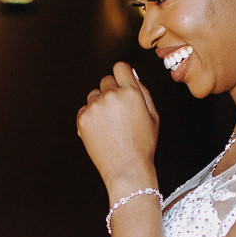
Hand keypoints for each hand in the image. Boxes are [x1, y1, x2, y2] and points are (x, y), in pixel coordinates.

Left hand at [77, 62, 160, 193]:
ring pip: (94, 95)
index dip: (122, 75)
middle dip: (111, 91)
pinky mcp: (82, 118)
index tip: (122, 82)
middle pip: (106, 80)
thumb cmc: (142, 145)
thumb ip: (142, 91)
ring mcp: (95, 107)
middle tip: (118, 112)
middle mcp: (111, 96)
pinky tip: (102, 131)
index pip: (120, 67)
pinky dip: (90, 117)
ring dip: (100, 104)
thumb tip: (132, 75)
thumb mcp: (153, 115)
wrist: (126, 169)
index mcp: (131, 92)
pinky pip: (84, 109)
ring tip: (110, 125)